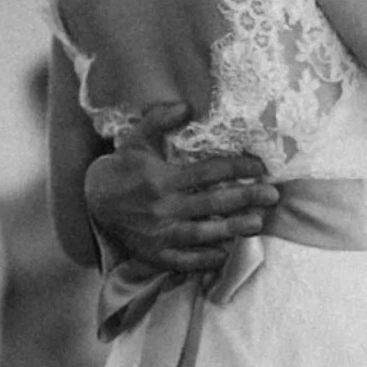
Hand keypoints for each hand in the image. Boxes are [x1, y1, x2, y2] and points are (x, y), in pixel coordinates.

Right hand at [83, 100, 279, 275]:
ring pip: (204, 233)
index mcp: (162, 179)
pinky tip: (226, 254)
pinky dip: (206, 259)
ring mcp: (160, 234)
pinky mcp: (156, 254)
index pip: (207, 172)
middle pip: (212, 203)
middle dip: (245, 198)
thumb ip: (159, 119)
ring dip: (233, 229)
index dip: (236, 168)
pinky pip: (185, 260)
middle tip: (273, 196)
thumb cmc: (123, 168)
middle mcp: (163, 208)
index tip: (260, 167)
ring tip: (258, 224)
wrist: (94, 202)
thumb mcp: (136, 139)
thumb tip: (186, 105)